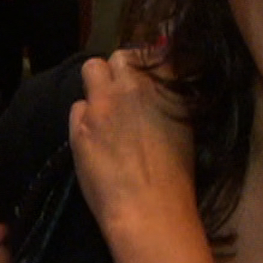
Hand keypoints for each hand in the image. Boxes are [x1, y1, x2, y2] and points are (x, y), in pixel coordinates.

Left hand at [68, 51, 197, 242]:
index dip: (149, 62)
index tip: (148, 76)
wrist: (149, 210)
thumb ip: (172, 99)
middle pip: (120, 57)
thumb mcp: (185, 128)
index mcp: (166, 86)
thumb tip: (162, 87)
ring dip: (98, 84)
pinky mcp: (78, 124)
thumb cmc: (177, 177)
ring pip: (91, 69)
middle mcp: (133, 86)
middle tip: (124, 92)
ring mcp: (102, 103)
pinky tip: (93, 136)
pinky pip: (77, 106)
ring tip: (104, 109)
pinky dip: (84, 117)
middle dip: (120, 70)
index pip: (154, 52)